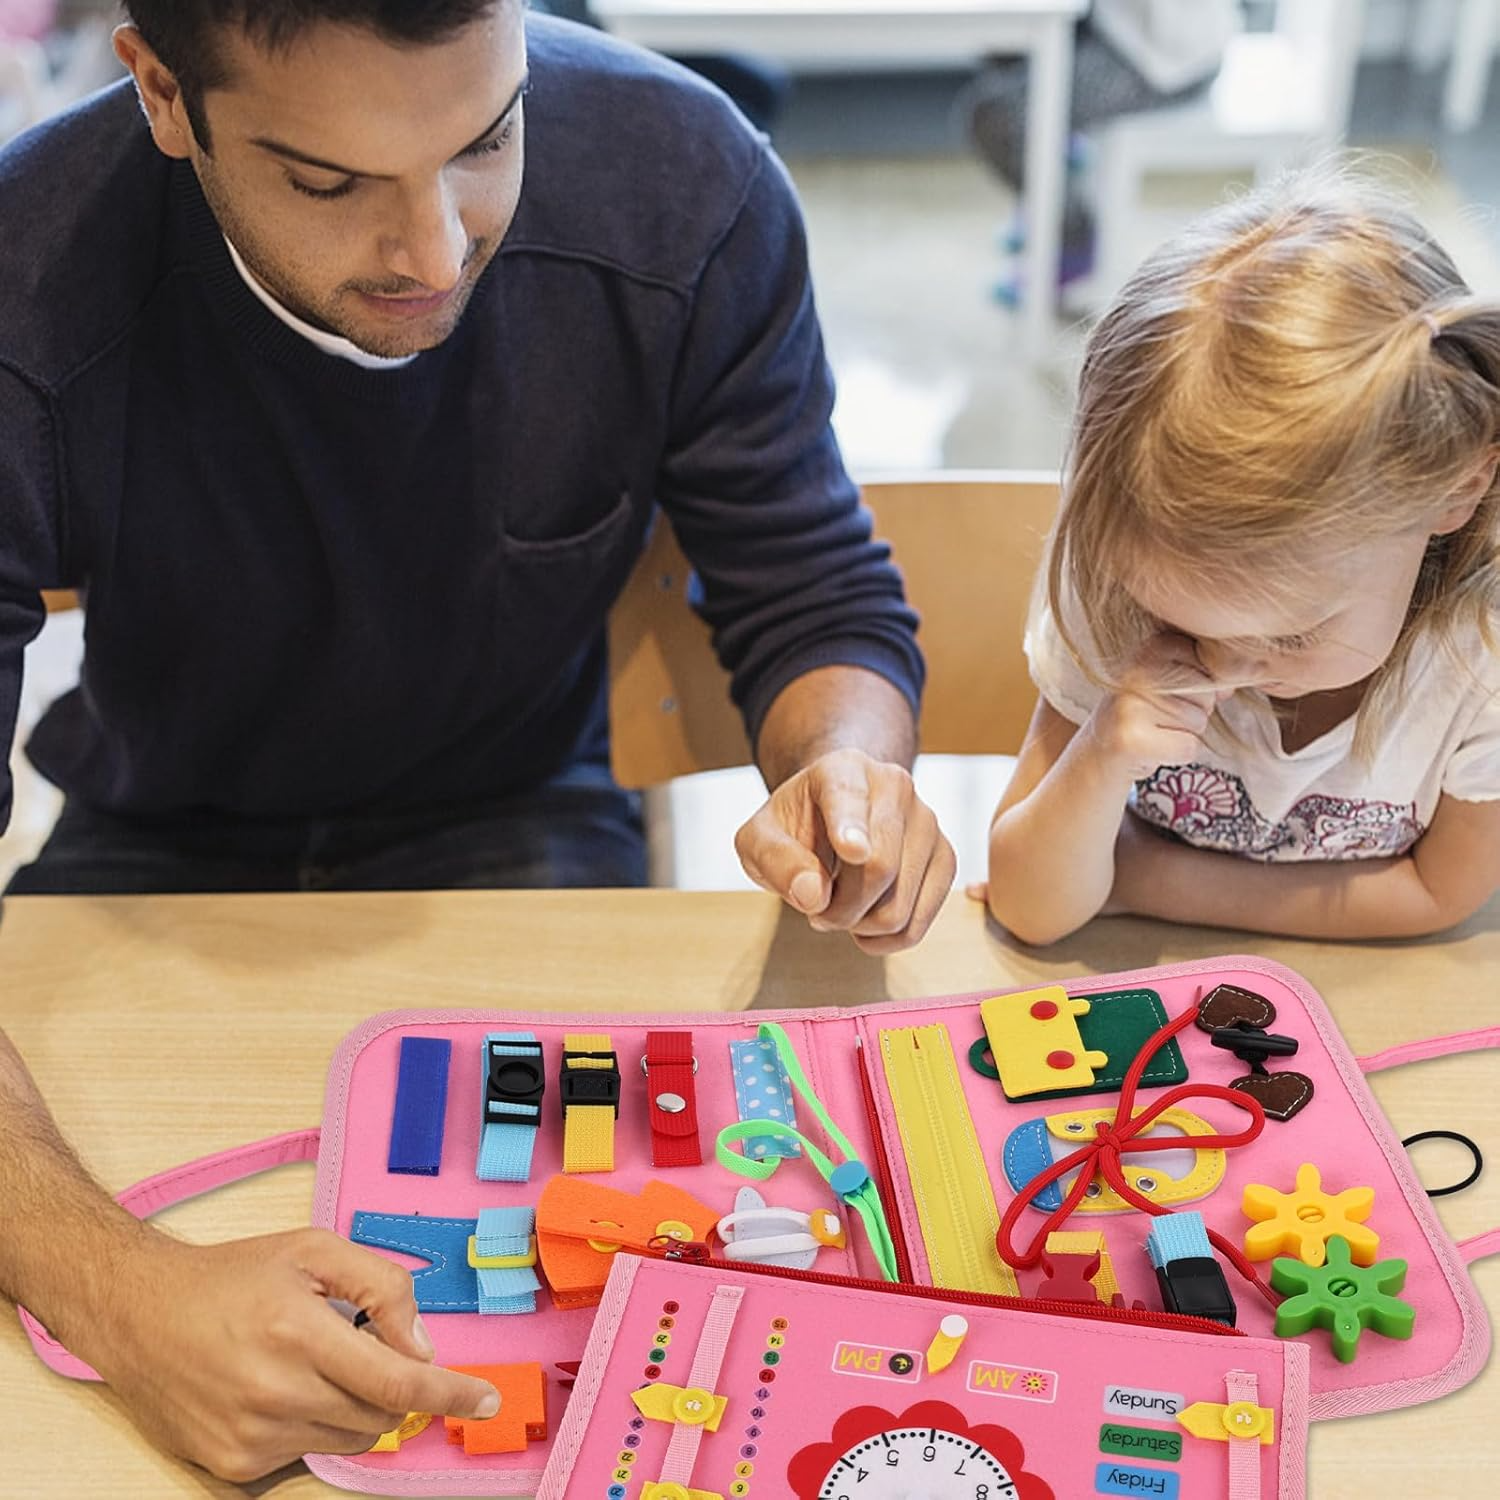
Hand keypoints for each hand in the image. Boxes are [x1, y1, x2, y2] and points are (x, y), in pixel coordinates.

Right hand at [84, 1228, 501, 1481]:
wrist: (138, 1312)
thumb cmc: (232, 1276)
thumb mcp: (314, 1250)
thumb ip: (382, 1287)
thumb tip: (422, 1345)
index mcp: (298, 1331)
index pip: (397, 1381)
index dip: (449, 1393)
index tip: (486, 1401)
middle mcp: (274, 1392)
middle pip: (378, 1414)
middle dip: (391, 1385)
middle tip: (358, 1346)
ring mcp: (250, 1436)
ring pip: (347, 1437)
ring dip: (353, 1405)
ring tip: (311, 1361)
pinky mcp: (232, 1466)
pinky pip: (305, 1453)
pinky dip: (312, 1423)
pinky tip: (278, 1386)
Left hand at [734, 747, 955, 953]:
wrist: (834, 815)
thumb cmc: (794, 826)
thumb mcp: (759, 838)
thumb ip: (775, 861)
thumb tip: (814, 895)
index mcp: (843, 769)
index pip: (849, 802)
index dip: (850, 829)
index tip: (851, 850)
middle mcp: (895, 786)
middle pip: (878, 869)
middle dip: (838, 909)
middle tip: (817, 908)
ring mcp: (928, 820)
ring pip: (899, 905)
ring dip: (859, 925)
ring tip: (840, 906)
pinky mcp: (945, 857)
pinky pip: (919, 923)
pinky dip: (886, 939)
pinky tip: (864, 924)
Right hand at [1086, 632, 1227, 780]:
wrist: (1104, 746)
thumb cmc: (1151, 711)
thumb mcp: (1178, 678)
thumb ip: (1213, 669)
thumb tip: (1257, 667)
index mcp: (1152, 645)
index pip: (1213, 666)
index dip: (1203, 687)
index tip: (1174, 692)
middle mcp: (1136, 669)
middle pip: (1206, 693)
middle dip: (1195, 711)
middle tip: (1162, 714)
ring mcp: (1130, 704)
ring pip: (1197, 721)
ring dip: (1184, 732)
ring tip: (1155, 729)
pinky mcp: (1130, 738)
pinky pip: (1187, 746)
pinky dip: (1178, 753)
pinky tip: (1153, 746)